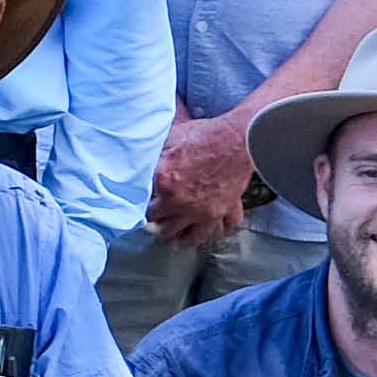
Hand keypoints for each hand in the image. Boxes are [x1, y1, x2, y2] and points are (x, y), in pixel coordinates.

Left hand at [150, 109, 261, 247]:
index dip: (145, 210)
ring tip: (178, 241)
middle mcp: (184, 203)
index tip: (145, 210)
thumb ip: (153, 156)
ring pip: (194, 237)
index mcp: (165, 184)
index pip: (147, 208)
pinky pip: (224, 228)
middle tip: (156, 229)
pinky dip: (219, 231)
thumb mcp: (169, 138)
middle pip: (166, 229)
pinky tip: (213, 231)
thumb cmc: (204, 135)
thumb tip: (139, 160)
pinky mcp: (228, 209)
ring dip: (184, 240)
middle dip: (159, 229)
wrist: (238, 138)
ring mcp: (207, 210)